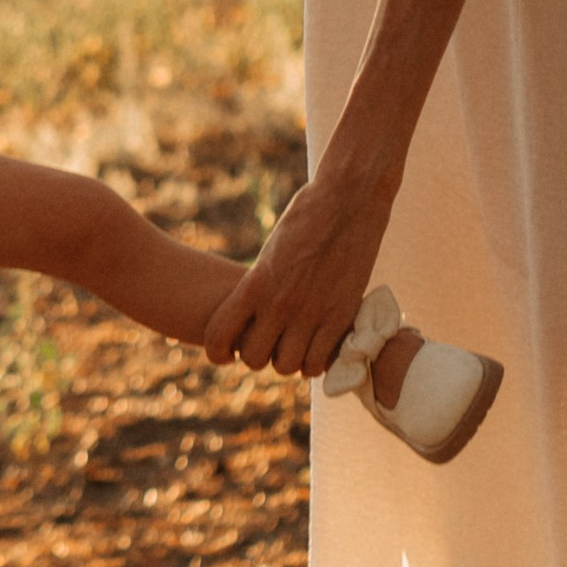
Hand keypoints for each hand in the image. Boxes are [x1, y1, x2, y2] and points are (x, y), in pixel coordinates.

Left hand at [202, 168, 395, 383]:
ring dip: (288, 360)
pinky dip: (316, 361)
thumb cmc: (306, 216)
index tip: (227, 353)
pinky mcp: (341, 316)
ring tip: (294, 344)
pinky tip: (317, 345)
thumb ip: (261, 284)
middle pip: (255, 359)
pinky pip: (321, 362)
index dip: (218, 352)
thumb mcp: (272, 250)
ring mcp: (312, 313)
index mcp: (255, 283)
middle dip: (258, 356)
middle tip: (268, 342)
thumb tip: (254, 312)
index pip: (219, 336)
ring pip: (288, 367)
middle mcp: (280, 304)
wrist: (348, 200)